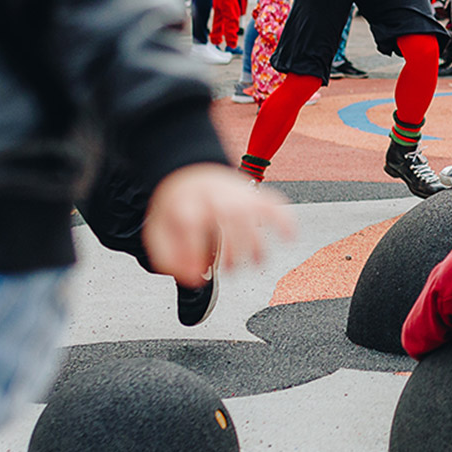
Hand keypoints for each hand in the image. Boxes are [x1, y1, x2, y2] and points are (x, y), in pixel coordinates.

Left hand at [143, 164, 295, 286]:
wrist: (191, 173)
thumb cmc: (179, 207)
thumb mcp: (161, 232)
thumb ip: (170, 258)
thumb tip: (193, 278)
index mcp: (186, 201)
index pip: (190, 221)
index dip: (194, 249)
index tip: (198, 272)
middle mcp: (213, 194)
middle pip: (228, 214)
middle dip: (233, 246)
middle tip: (231, 269)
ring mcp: (236, 192)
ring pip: (252, 209)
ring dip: (258, 240)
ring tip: (257, 262)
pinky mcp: (253, 193)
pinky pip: (274, 202)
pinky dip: (285, 218)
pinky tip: (290, 237)